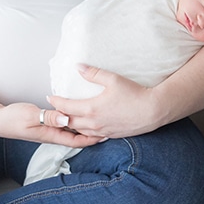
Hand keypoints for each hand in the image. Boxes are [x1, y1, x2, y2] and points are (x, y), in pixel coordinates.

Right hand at [0, 102, 103, 147]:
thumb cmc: (12, 119)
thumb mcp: (31, 115)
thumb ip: (49, 117)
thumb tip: (66, 118)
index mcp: (51, 135)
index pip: (76, 141)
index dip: (92, 139)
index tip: (105, 134)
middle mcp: (52, 135)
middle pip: (77, 137)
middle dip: (93, 134)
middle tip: (108, 126)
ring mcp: (48, 130)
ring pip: (71, 131)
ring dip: (84, 127)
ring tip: (98, 121)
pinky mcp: (45, 124)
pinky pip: (63, 125)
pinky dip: (73, 122)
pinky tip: (78, 115)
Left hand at [48, 65, 164, 138]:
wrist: (153, 111)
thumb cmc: (134, 94)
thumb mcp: (113, 79)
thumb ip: (93, 73)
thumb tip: (78, 67)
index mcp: (91, 109)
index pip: (66, 107)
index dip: (56, 102)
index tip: (50, 97)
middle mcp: (94, 123)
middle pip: (69, 122)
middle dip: (60, 115)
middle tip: (56, 109)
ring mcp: (102, 131)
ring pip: (80, 131)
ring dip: (72, 125)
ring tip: (68, 118)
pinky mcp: (111, 135)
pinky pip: (92, 136)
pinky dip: (85, 132)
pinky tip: (87, 127)